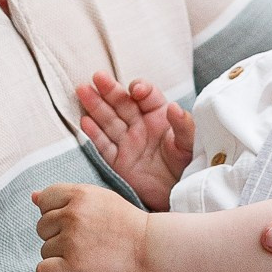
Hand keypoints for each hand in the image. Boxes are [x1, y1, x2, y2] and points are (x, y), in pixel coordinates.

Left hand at [35, 182, 151, 271]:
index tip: (77, 222)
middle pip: (42, 227)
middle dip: (58, 235)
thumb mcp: (98, 199)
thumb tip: (33, 196)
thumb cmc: (125, 224)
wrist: (150, 248)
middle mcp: (73, 214)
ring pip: (44, 250)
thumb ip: (66, 197)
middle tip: (86, 241)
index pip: (44, 200)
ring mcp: (72, 240)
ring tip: (87, 255)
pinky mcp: (73, 265)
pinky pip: (42, 271)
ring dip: (60, 256)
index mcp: (79, 194)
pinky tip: (69, 271)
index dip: (57, 213)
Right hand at [74, 73, 193, 209]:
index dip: (140, 89)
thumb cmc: (187, 166)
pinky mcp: (118, 161)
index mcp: (159, 116)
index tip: (136, 90)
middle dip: (110, 90)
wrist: (178, 195)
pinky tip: (84, 120)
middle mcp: (140, 125)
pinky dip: (93, 133)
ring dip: (95, 105)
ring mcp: (127, 142)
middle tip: (97, 77)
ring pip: (108, 120)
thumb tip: (174, 107)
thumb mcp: (189, 144)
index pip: (146, 96)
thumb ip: (184, 126)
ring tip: (82, 90)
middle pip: (122, 103)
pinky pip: (103, 145)